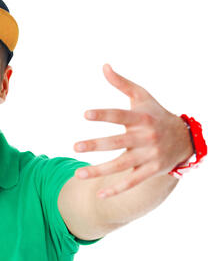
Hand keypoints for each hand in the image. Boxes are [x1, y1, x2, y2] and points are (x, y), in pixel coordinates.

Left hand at [73, 64, 193, 197]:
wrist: (184, 139)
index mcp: (141, 118)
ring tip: (78, 174)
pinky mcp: (151, 170)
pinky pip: (132, 182)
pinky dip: (117, 189)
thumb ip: (121, 83)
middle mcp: (145, 138)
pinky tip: (99, 195)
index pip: (120, 116)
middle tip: (75, 147)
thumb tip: (104, 66)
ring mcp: (148, 156)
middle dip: (96, 145)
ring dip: (99, 171)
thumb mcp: (142, 97)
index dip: (103, 115)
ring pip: (120, 165)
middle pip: (117, 142)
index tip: (85, 114)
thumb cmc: (155, 114)